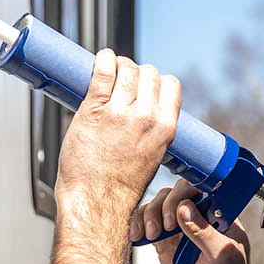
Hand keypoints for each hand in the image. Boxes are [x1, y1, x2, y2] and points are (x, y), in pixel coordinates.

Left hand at [53, 49, 179, 221]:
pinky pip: (102, 72)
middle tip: (122, 82)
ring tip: (108, 74)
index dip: (156, 81)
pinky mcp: (94, 110)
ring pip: (126, 68)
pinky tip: (100, 61)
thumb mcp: (153, 155)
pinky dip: (102, 60)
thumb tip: (144, 107)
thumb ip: (152, 129)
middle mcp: (146, 117)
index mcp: (165, 128)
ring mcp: (119, 112)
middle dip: (136, 72)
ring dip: (118, 65)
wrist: (97, 202)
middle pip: (148, 72)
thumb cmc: (120, 186)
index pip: (170, 84)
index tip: (144, 86)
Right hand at [129, 179, 256, 263]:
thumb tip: (184, 207)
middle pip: (174, 193)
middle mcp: (197, 215)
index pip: (199, 189)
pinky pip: (146, 224)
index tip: (177, 209)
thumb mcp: (221, 254)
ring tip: (151, 235)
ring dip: (149, 215)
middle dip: (164, 206)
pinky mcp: (163, 241)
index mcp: (217, 213)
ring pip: (157, 205)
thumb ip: (203, 231)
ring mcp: (178, 227)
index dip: (184, 193)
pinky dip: (138, 225)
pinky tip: (137, 236)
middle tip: (165, 227)